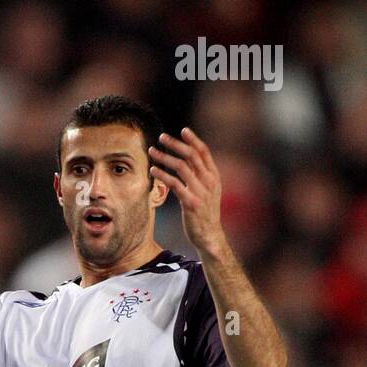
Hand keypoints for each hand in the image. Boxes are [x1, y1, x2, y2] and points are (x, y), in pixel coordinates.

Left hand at [149, 128, 224, 254]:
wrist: (210, 235)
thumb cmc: (205, 213)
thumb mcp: (208, 191)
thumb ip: (200, 176)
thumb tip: (187, 162)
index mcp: (214, 176)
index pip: (204, 152)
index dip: (193, 139)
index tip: (182, 130)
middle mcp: (208, 181)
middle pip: (191, 155)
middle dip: (175, 144)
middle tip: (161, 137)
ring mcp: (200, 191)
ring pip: (181, 167)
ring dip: (164, 157)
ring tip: (152, 152)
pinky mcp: (190, 202)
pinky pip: (174, 184)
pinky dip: (162, 174)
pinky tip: (153, 170)